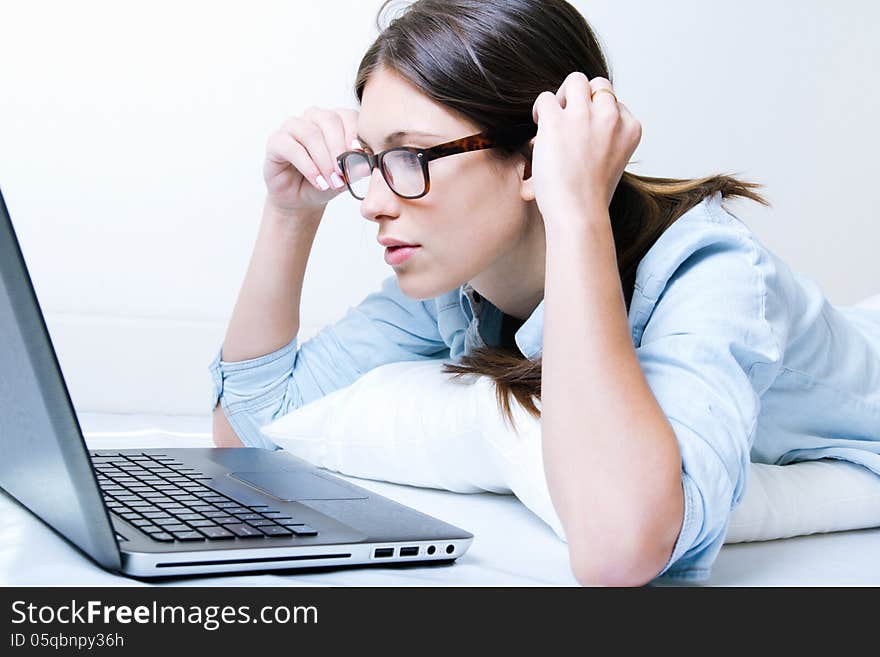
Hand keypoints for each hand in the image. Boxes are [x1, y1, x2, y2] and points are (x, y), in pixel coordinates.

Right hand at [263, 106, 359, 213]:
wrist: (301, 199)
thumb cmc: (327, 182)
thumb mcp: (347, 175)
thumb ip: (357, 166)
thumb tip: (368, 163)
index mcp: (334, 120)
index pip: (347, 116)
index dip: (355, 133)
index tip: (360, 153)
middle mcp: (313, 117)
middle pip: (329, 121)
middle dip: (339, 149)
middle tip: (344, 173)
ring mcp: (293, 127)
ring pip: (311, 134)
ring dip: (324, 160)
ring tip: (332, 181)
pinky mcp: (276, 141)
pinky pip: (292, 148)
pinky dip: (308, 166)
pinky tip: (318, 182)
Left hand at [529, 72, 641, 221]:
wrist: (580, 214)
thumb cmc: (591, 197)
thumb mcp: (612, 162)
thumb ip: (607, 138)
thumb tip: (583, 123)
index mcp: (630, 128)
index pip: (614, 102)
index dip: (596, 114)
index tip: (586, 134)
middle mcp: (611, 117)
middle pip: (597, 85)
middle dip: (581, 98)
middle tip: (568, 119)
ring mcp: (585, 117)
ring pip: (574, 81)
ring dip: (562, 97)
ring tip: (553, 120)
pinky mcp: (557, 122)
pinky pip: (546, 98)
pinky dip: (541, 110)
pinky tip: (540, 128)